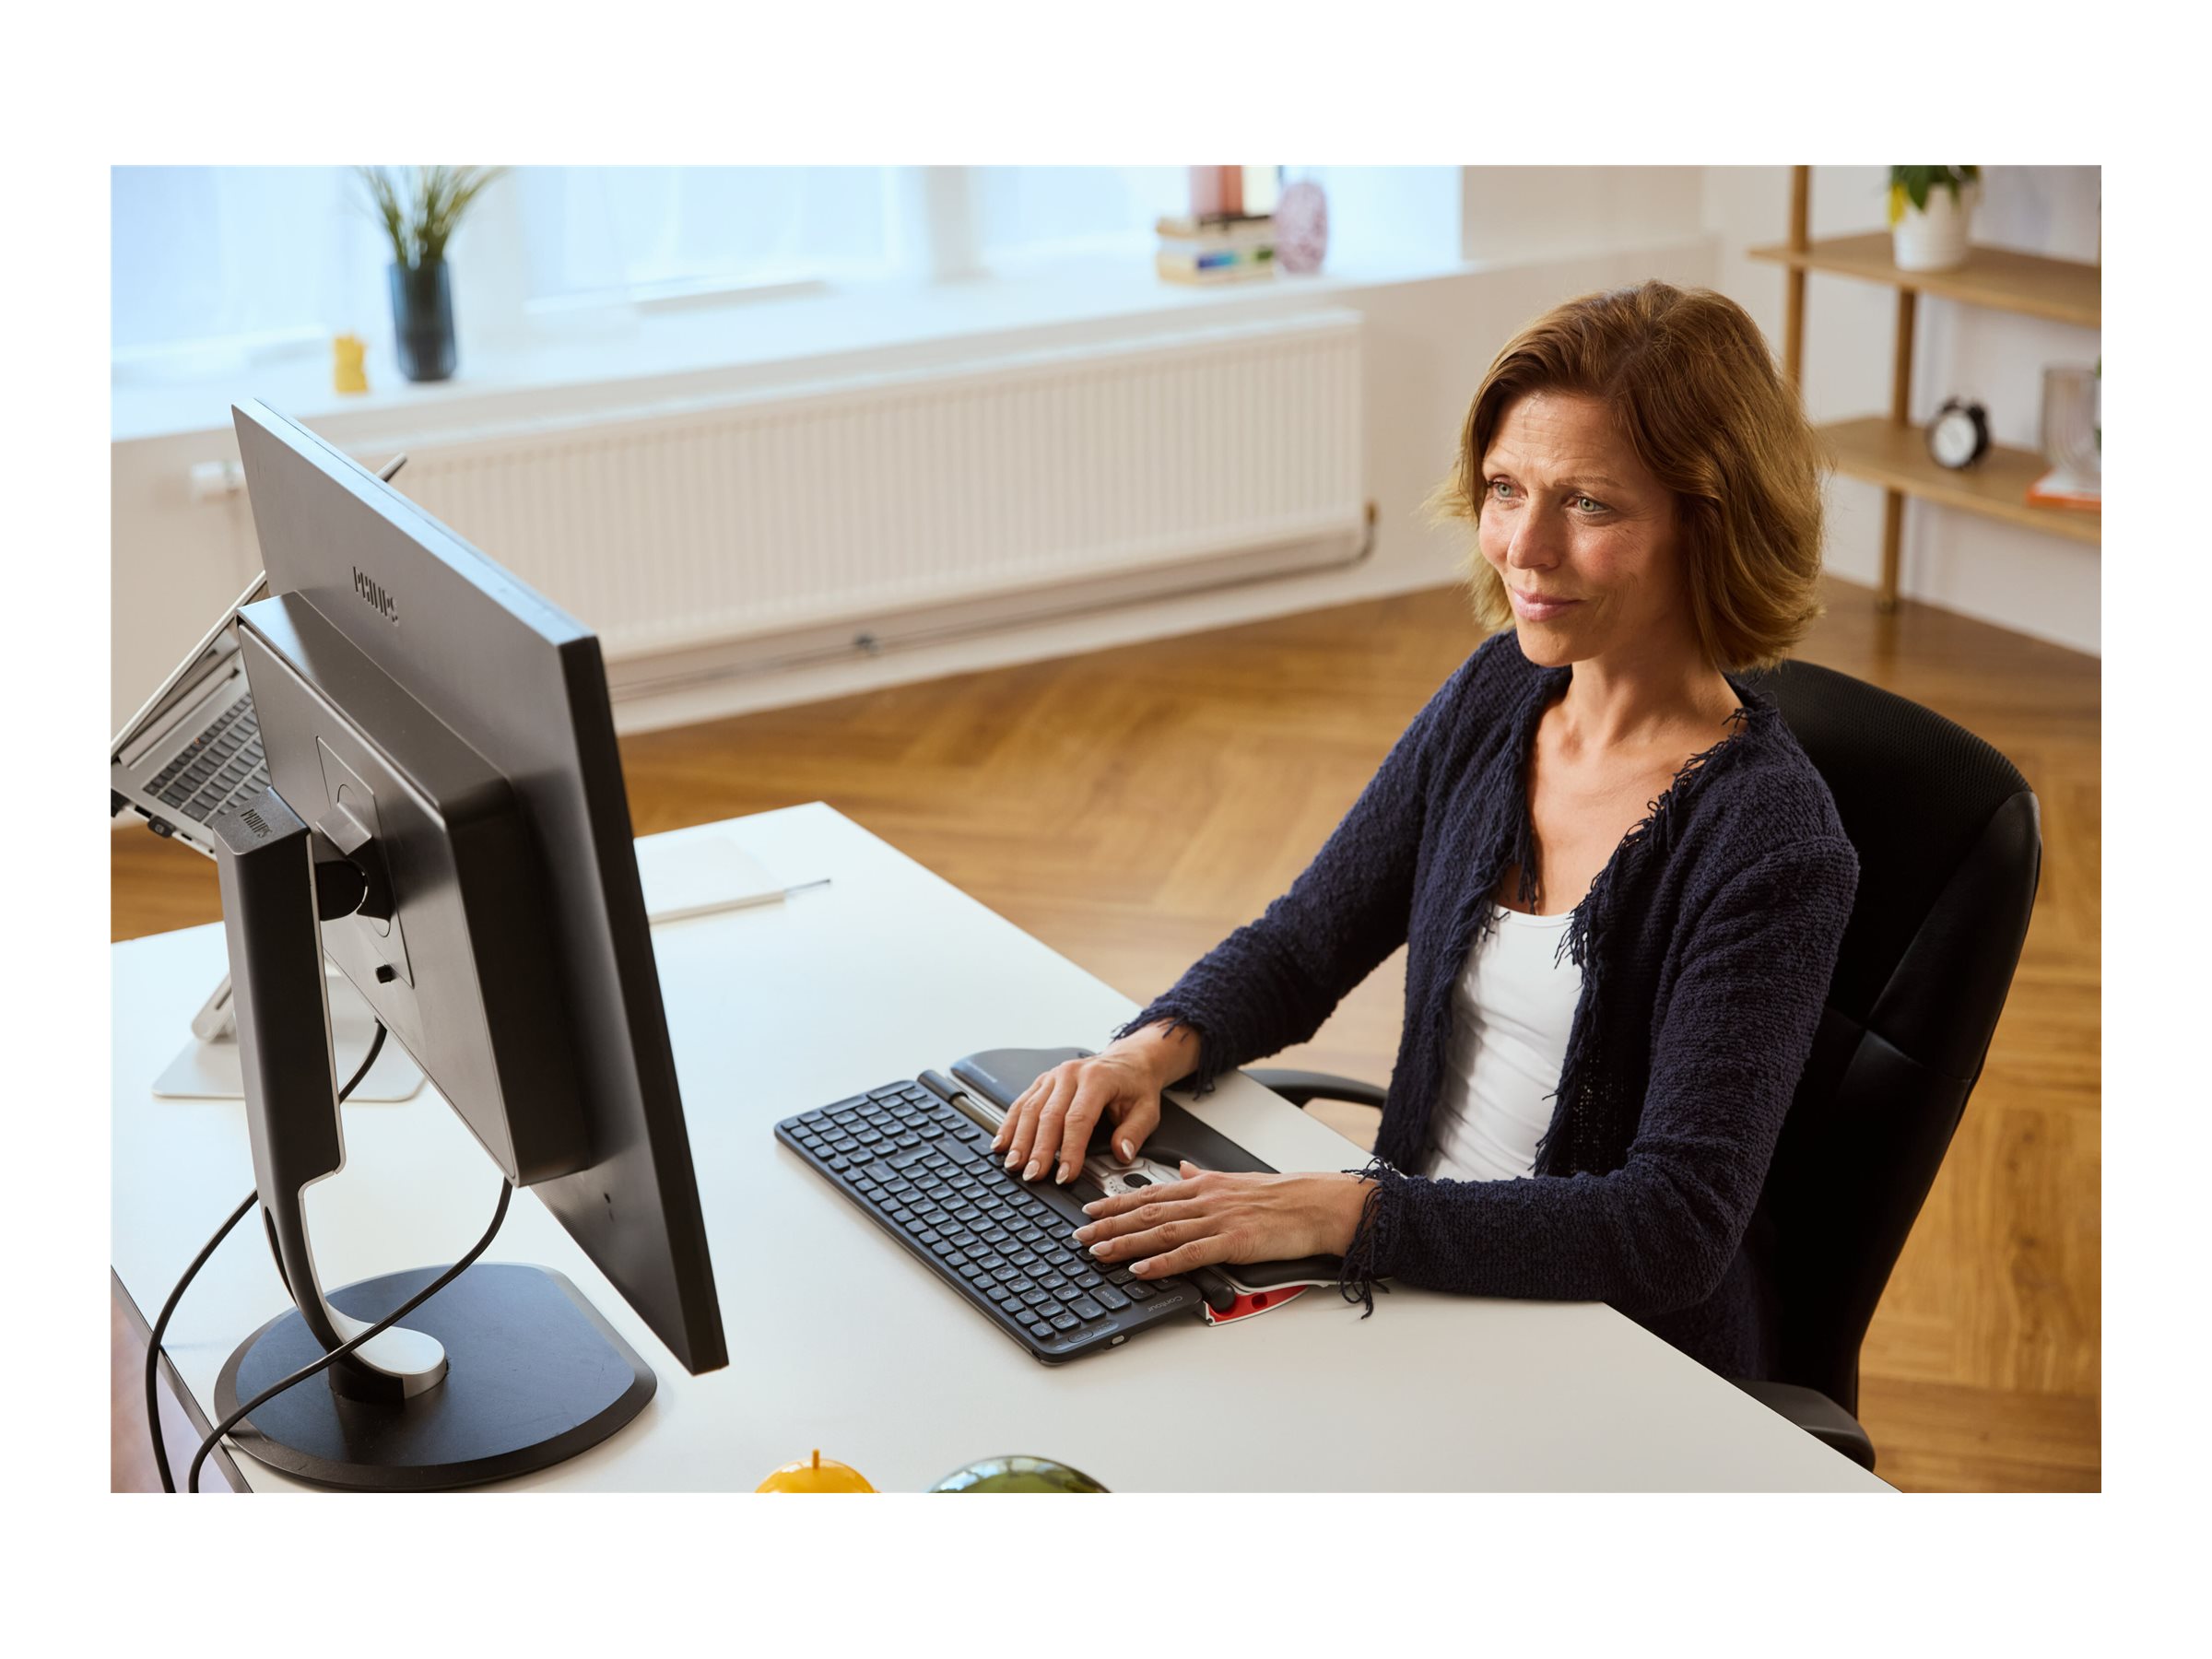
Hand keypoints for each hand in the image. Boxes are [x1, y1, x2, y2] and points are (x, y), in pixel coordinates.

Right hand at [991, 1046, 1167, 1185]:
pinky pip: (1021, 1103)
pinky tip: (1002, 1144)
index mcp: (1097, 1079)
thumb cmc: (1135, 1086)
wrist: (1128, 1060)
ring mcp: (1053, 1076)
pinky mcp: (1042, 1082)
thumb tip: (1121, 1155)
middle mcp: (1071, 1074)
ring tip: (1014, 1165)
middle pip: (1048, 1116)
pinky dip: (1009, 1125)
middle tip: (1033, 1176)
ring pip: (1030, 1109)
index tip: (1065, 1175)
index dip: (1070, 1150)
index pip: (1078, 1119)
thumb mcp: (1148, 1109)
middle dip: (1039, 1150)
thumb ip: (1134, 1133)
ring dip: (1019, 1140)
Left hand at [1071, 1162, 1371, 1277]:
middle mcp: (1204, 1198)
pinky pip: (1191, 1253)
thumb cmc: (1282, 1197)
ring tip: (1098, 1251)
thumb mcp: (1235, 1180)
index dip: (1114, 1201)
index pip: (1149, 1192)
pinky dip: (1162, 1262)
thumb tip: (1183, 1169)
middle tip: (1078, 1234)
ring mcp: (1218, 1219)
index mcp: (1204, 1184)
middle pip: (1146, 1211)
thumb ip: (1204, 1177)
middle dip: (1108, 1223)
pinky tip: (1142, 1269)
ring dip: (1126, 1242)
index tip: (1088, 1208)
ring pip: (1161, 1230)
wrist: (1318, 1203)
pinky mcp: (1234, 1241)